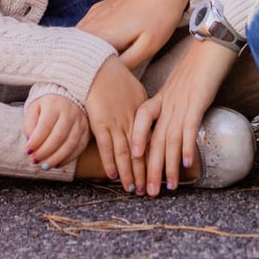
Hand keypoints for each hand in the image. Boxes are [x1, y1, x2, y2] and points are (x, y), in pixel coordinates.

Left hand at [22, 93, 86, 170]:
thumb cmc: (47, 105)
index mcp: (54, 104)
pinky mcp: (86, 130)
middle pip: (58, 136)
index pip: (45, 126)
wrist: (66, 98)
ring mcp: (80, 121)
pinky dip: (68, 158)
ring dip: (56, 158)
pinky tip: (57, 163)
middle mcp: (70, 112)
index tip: (27, 151)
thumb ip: (29, 123)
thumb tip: (30, 141)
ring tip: (44, 165)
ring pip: (70, 144)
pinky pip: (79, 147)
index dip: (36, 141)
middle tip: (34, 160)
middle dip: (45, 152)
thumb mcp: (34, 108)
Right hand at [78, 0, 190, 71]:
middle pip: (76, 49)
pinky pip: (84, 27)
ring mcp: (95, 12)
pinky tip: (95, 48)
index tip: (91, 85)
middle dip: (79, 64)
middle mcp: (94, 22)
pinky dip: (84, 39)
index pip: (81, 60)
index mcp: (104, 34)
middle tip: (89, 78)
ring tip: (90, 65)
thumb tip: (109, 76)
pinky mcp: (99, 7)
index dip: (84, 74)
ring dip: (80, 51)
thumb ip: (125, 64)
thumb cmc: (161, 17)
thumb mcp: (148, 46)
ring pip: (78, 38)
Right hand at [83, 55, 147, 191]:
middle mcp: (131, 121)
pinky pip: (106, 147)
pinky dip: (110, 162)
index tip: (160, 174)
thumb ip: (143, 109)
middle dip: (145, 173)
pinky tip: (114, 176)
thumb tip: (149, 120)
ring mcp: (115, 123)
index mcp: (143, 113)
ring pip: (125, 154)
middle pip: (141, 152)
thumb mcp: (136, 92)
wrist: (97, 67)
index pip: (152, 142)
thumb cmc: (116, 77)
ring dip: (129, 173)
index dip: (156, 159)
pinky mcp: (100, 123)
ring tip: (134, 189)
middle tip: (150, 191)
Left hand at [129, 35, 235, 195]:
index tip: (133, 166)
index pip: (141, 122)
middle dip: (149, 169)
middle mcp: (168, 102)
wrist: (213, 41)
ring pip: (168, 139)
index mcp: (161, 97)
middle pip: (153, 139)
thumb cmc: (199, 63)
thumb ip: (174, 102)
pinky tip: (184, 164)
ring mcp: (181, 101)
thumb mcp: (181, 84)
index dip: (136, 144)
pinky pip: (188, 127)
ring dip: (166, 166)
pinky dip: (185, 147)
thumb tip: (175, 123)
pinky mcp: (197, 101)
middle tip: (147, 192)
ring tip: (167, 187)